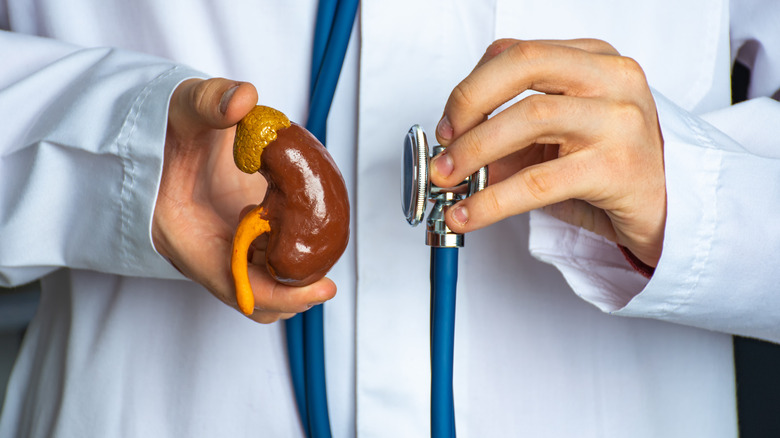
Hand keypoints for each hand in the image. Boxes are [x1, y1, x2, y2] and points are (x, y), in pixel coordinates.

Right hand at [152, 78, 336, 322]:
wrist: (161, 128)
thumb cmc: (167, 124)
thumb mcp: (184, 107)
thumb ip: (210, 100)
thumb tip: (245, 99)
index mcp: (184, 235)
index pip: (234, 284)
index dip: (280, 293)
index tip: (322, 287)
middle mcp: (203, 250)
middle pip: (253, 297)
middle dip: (292, 293)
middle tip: (326, 278)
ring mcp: (222, 245)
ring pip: (263, 283)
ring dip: (294, 275)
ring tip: (319, 247)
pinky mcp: (238, 235)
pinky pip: (268, 259)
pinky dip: (292, 252)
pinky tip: (309, 226)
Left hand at [431, 39, 665, 266]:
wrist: (671, 208)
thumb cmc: (610, 168)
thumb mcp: (555, 143)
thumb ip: (506, 141)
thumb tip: (448, 157)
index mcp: (594, 59)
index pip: (517, 52)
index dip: (471, 87)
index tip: (447, 125)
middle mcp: (611, 77)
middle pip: (523, 64)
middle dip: (468, 103)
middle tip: (442, 147)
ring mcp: (619, 118)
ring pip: (530, 116)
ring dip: (474, 151)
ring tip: (448, 182)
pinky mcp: (616, 166)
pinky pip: (539, 181)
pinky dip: (492, 200)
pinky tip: (468, 215)